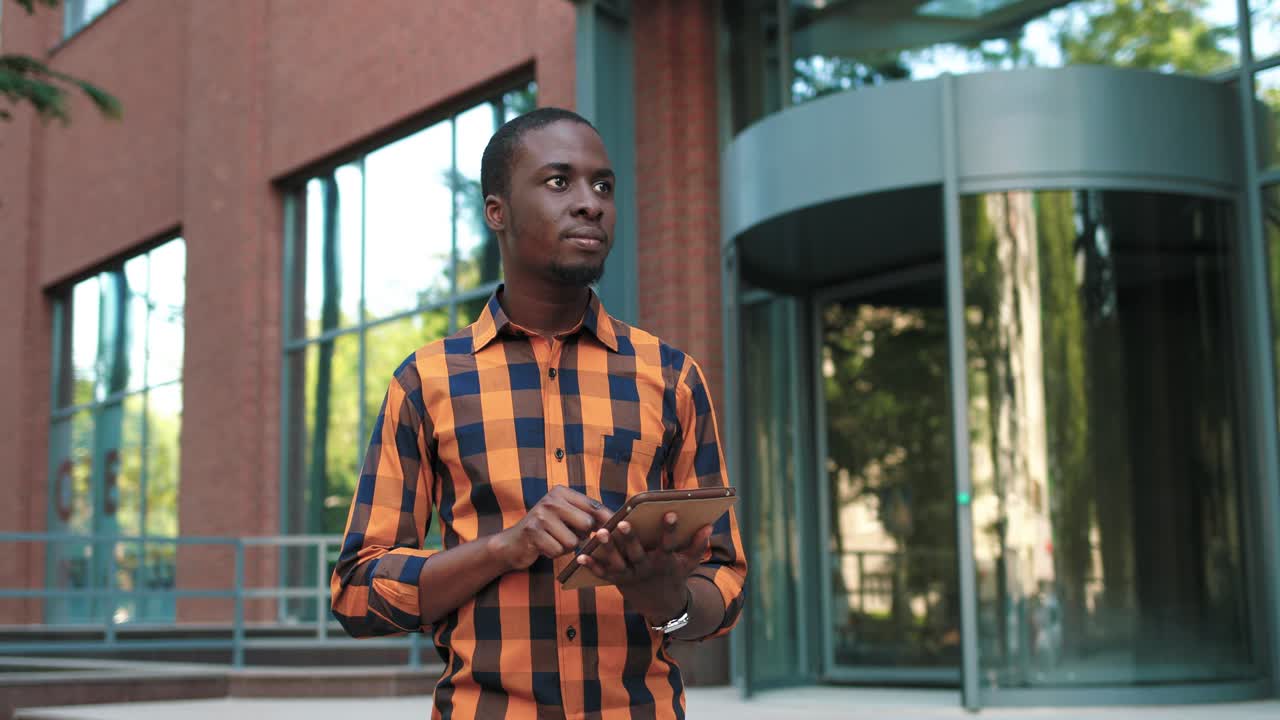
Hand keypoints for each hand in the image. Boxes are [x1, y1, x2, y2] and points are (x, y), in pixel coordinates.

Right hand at [489, 487, 612, 570]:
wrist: (513, 543)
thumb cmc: (546, 530)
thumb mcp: (564, 515)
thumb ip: (586, 514)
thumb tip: (614, 520)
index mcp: (561, 492)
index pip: (593, 505)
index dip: (607, 519)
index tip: (615, 529)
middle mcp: (551, 500)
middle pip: (587, 524)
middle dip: (582, 536)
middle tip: (568, 535)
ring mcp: (541, 515)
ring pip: (573, 541)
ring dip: (566, 547)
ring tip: (554, 541)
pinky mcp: (533, 533)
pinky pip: (558, 550)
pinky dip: (554, 554)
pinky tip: (544, 547)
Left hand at [575, 512, 711, 623]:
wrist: (662, 607)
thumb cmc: (675, 577)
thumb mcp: (689, 564)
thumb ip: (697, 545)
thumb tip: (709, 526)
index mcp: (664, 562)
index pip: (668, 543)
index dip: (670, 529)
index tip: (670, 513)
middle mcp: (646, 568)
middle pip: (637, 553)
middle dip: (630, 538)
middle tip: (624, 523)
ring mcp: (630, 576)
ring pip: (617, 562)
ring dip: (608, 548)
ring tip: (600, 533)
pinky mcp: (617, 581)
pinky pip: (602, 574)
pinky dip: (591, 566)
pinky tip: (580, 556)